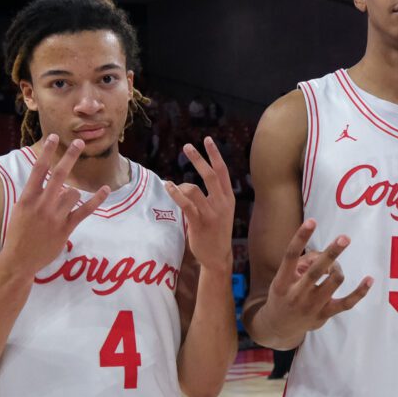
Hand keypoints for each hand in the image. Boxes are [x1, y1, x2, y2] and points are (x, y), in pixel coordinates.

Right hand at [4, 135, 109, 275]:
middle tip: (79, 142)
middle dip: (69, 157)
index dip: (47, 152)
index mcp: (27, 198)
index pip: (38, 170)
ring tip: (60, 208)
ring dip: (72, 194)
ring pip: (73, 193)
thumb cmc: (19, 234)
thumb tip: (55, 183)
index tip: (54, 137)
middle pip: (59, 174)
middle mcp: (42, 204)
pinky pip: (84, 210)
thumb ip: (36, 195)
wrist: (18, 259)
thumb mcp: (21, 210)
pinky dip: (96, 200)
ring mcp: (54, 216)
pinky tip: (105, 189)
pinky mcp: (66, 228)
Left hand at [165, 137, 235, 269]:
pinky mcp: (200, 223)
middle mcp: (222, 203)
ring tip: (173, 186)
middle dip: (198, 158)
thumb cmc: (217, 232)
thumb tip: (200, 180)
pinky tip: (169, 187)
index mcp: (228, 198)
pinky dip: (176, 193)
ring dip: (181, 185)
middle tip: (187, 146)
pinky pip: (186, 204)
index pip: (223, 171)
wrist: (218, 256)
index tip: (207, 140)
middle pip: (211, 175)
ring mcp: (211, 214)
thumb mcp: (222, 211)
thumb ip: (215, 196)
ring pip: (194, 189)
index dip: (215, 154)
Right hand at [260, 219, 372, 338]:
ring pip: (334, 281)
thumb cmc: (283, 294)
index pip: (290, 256)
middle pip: (316, 271)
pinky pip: (347, 303)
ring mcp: (311, 306)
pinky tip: (369, 279)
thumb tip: (328, 253)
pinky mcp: (324, 315)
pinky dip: (360, 292)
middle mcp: (295, 294)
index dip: (300, 237)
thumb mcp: (283, 279)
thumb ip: (302, 263)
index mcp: (282, 282)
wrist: (279, 326)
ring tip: (334, 268)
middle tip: (344, 238)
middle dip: (331, 253)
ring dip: (338, 269)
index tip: (312, 221)